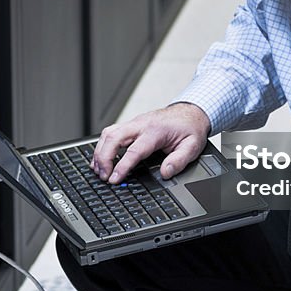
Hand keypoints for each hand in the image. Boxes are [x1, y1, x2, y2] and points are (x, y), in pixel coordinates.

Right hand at [91, 102, 210, 183]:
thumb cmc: (189, 128)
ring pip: (109, 133)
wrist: (191, 112)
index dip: (122, 166)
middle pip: (114, 137)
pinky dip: (103, 145)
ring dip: (100, 151)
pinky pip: (112, 132)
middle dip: (104, 157)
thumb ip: (179, 160)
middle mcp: (142, 124)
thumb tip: (165, 173)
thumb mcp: (192, 146)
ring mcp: (135, 122)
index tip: (114, 179)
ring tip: (99, 170)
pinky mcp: (132, 124)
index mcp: (155, 131)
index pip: (134, 150)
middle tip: (103, 176)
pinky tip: (100, 158)